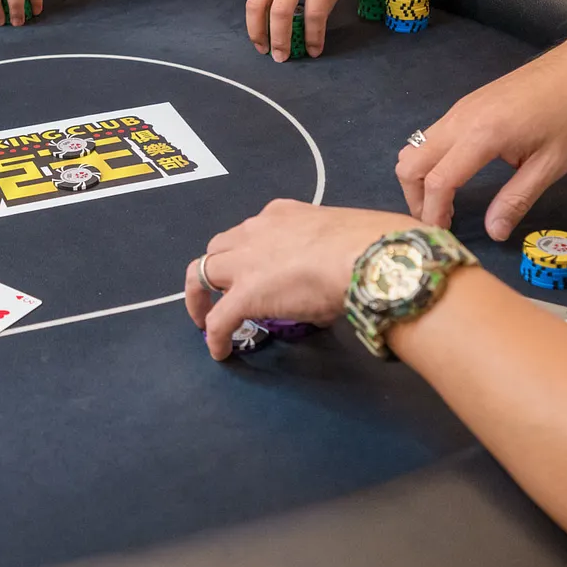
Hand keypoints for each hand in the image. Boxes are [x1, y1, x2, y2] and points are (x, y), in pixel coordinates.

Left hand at [185, 201, 414, 359]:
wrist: (365, 255)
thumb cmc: (365, 246)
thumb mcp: (338, 238)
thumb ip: (325, 255)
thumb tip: (333, 282)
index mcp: (280, 214)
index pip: (254, 230)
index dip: (251, 251)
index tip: (259, 268)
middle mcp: (256, 231)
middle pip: (219, 247)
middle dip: (219, 269)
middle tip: (226, 291)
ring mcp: (246, 262)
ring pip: (202, 272)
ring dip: (201, 295)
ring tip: (207, 319)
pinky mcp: (244, 294)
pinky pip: (219, 319)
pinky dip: (214, 335)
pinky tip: (220, 351)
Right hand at [246, 0, 346, 60]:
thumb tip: (315, 24)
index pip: (315, 12)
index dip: (313, 37)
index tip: (312, 52)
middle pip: (281, 13)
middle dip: (280, 41)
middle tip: (281, 58)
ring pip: (257, 5)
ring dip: (257, 32)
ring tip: (261, 47)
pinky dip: (259, 12)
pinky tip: (264, 22)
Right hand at [395, 35, 566, 239]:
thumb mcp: (551, 164)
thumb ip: (517, 199)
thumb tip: (493, 233)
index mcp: (482, 135)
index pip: (438, 181)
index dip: (434, 212)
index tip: (443, 234)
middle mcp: (460, 120)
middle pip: (410, 163)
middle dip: (415, 197)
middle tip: (437, 219)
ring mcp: (457, 110)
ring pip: (414, 148)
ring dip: (418, 179)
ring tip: (443, 201)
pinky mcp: (462, 106)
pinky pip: (429, 137)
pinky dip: (429, 162)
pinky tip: (454, 175)